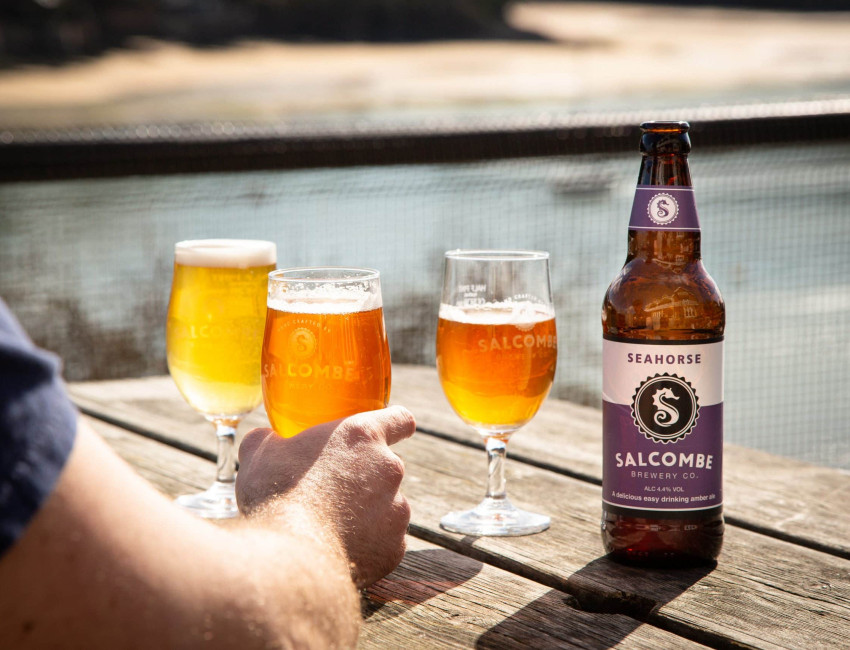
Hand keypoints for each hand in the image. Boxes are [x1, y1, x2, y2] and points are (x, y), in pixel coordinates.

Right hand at [236, 406, 414, 587]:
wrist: (289, 557)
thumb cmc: (275, 495)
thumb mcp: (259, 455)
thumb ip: (266, 439)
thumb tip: (264, 437)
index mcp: (363, 437)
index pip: (400, 419)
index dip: (394, 424)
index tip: (386, 431)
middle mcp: (390, 469)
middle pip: (388, 466)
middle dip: (366, 475)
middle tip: (333, 487)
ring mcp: (397, 510)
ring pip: (388, 506)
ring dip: (368, 512)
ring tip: (331, 525)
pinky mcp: (394, 548)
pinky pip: (386, 542)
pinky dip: (369, 545)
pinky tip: (340, 549)